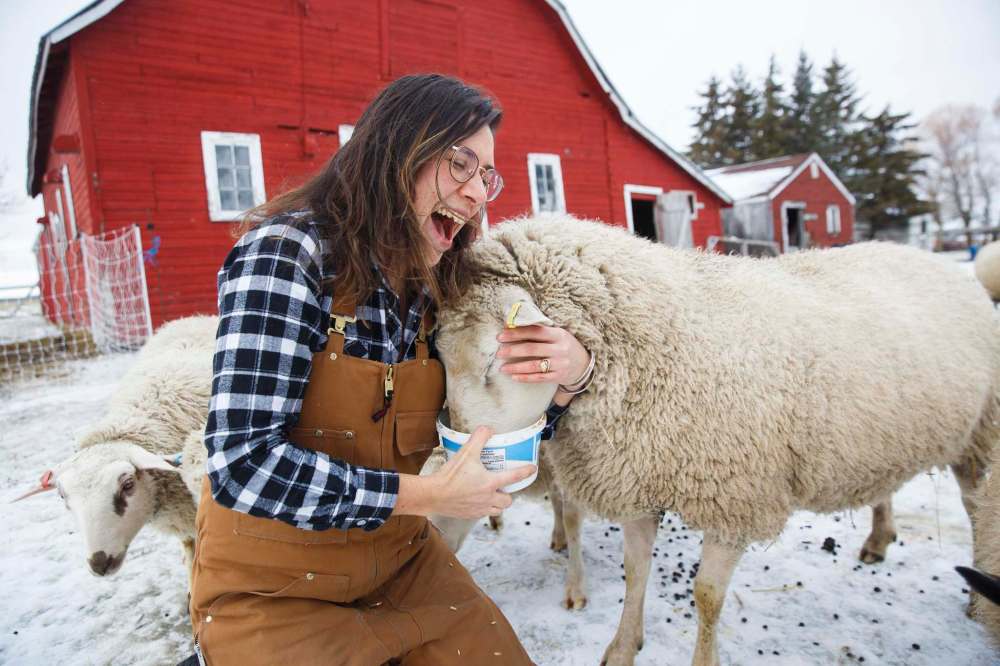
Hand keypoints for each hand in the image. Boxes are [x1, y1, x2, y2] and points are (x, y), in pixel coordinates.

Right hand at [396, 427, 535, 518]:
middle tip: (503, 486)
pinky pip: (483, 514)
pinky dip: (485, 508)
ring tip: (493, 494)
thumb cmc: (449, 475)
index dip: (525, 472)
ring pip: (497, 510)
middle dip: (508, 494)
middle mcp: (488, 498)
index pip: (514, 477)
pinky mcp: (470, 515)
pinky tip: (478, 500)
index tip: (532, 469)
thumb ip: (478, 438)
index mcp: (490, 483)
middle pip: (508, 500)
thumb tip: (487, 428)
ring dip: (498, 503)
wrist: (433, 495)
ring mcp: (479, 509)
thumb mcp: (466, 453)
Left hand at [495, 324, 589, 385]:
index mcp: (558, 334)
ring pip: (534, 365)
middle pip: (532, 349)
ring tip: (502, 368)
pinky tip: (514, 377)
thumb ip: (537, 331)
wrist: (584, 364)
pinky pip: (539, 378)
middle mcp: (560, 348)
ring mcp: (560, 364)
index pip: (535, 331)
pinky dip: (525, 378)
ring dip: (516, 367)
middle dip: (513, 350)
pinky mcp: (559, 377)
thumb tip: (509, 326)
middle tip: (498, 353)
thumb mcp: (556, 334)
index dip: (517, 333)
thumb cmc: (563, 346)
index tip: (500, 336)